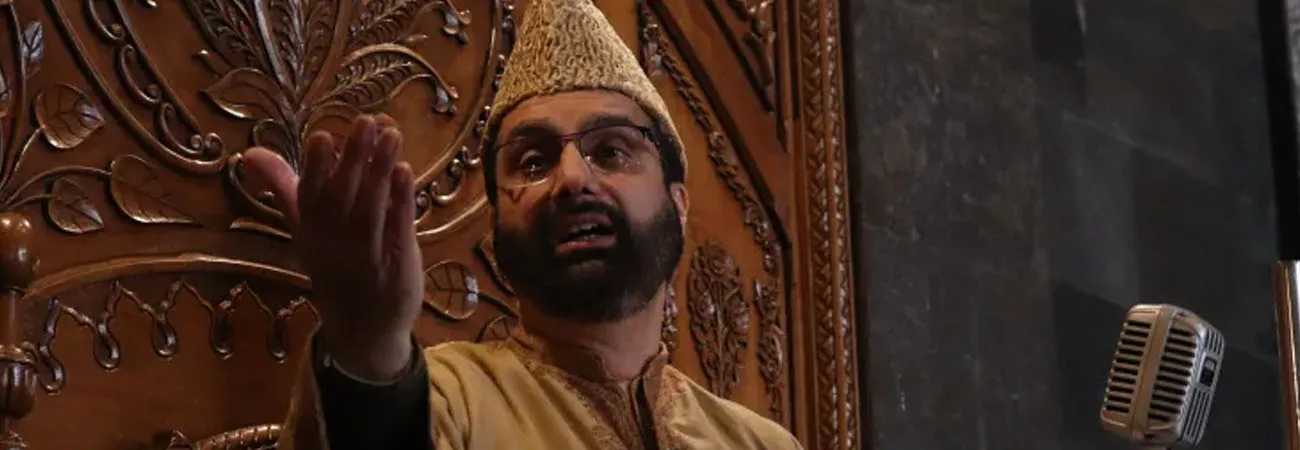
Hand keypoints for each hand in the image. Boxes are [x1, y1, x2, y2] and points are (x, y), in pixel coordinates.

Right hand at [242, 114, 422, 381]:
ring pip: (372, 211)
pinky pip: (398, 229)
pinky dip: (402, 200)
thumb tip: (250, 153)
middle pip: (342, 200)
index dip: (314, 170)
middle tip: (366, 121)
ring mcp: (366, 258)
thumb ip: (284, 188)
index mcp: (309, 234)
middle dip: (354, 159)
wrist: (363, 330)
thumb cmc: (335, 266)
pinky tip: (406, 171)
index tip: (321, 135)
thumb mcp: (305, 231)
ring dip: (382, 171)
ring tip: (391, 135)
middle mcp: (334, 247)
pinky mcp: (397, 266)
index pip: (308, 199)